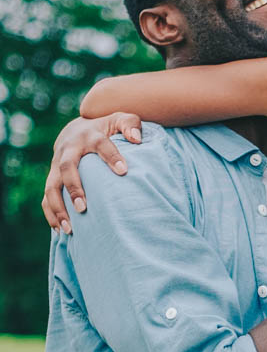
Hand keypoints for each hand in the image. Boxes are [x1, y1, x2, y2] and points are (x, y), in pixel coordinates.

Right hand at [42, 113, 143, 232]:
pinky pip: (46, 198)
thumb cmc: (104, 129)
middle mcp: (69, 150)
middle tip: (83, 207)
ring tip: (70, 229)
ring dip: (58, 207)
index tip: (123, 171)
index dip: (111, 156)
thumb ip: (130, 124)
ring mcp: (57, 165)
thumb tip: (136, 139)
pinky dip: (51, 214)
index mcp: (89, 136)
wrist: (75, 130)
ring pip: (51, 186)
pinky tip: (61, 231)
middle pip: (67, 167)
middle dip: (73, 187)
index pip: (100, 144)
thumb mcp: (119, 120)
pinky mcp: (52, 178)